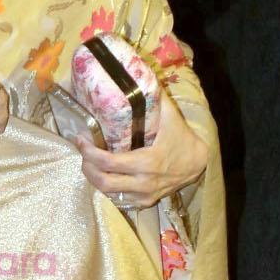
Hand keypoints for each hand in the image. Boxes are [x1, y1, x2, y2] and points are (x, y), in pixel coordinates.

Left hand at [76, 88, 206, 210]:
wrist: (198, 163)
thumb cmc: (181, 137)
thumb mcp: (170, 116)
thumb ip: (153, 98)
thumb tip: (137, 77)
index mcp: (148, 162)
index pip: (108, 163)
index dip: (88, 152)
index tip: (80, 139)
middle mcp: (144, 182)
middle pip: (103, 182)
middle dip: (87, 167)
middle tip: (83, 152)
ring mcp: (144, 195)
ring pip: (108, 193)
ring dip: (95, 177)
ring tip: (90, 162)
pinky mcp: (144, 202)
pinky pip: (118, 199)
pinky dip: (108, 187)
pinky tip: (105, 173)